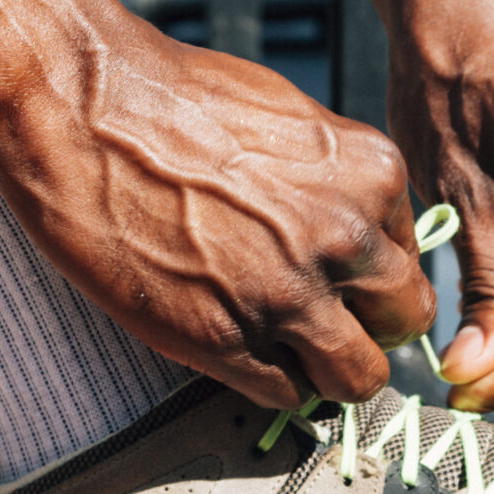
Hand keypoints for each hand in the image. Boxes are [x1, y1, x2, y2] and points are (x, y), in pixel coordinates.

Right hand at [0, 17, 435, 411]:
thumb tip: (351, 224)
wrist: (83, 106)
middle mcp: (344, 240)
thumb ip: (335, 180)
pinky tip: (230, 343)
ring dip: (326, 370)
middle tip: (322, 318)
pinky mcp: (226, 341)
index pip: (410, 257)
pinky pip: (284, 395)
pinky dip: (265, 380)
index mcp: (371, 176)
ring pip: (357, 378)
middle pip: (404, 321)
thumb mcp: (288, 119)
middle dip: (366, 325)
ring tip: (284, 348)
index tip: (339, 279)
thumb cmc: (170, 97)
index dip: (371, 275)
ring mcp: (288, 297)